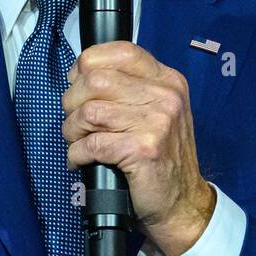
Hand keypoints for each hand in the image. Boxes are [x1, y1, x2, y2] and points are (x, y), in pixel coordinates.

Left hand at [62, 41, 215, 255]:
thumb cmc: (161, 158)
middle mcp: (165, 96)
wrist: (182, 204)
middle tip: (75, 121)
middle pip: (96, 79)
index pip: (121, 51)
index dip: (89, 64)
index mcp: (168, 80)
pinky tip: (82, 160)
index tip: (78, 81)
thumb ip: (129, 88)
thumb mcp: (157, 112)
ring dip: (72, 131)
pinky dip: (77, 154)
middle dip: (72, 101)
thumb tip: (80, 74)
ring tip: (78, 142)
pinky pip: (92, 144)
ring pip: (89, 112)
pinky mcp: (143, 150)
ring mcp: (157, 122)